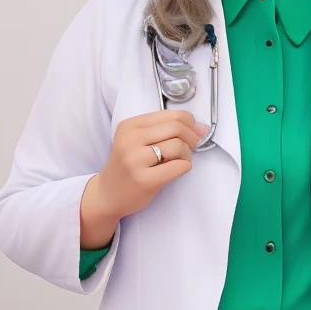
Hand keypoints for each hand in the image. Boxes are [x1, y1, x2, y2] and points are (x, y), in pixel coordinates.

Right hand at [81, 109, 207, 243]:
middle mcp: (130, 140)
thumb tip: (202, 127)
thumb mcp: (138, 140)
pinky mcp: (144, 180)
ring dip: (187, 154)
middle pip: (176, 128)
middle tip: (190, 147)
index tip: (193, 132)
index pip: (171, 114)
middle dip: (191, 137)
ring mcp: (135, 160)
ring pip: (178, 146)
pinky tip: (177, 169)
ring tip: (180, 160)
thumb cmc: (129, 165)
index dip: (189, 122)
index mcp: (130, 125)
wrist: (108, 195)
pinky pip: (178, 167)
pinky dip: (185, 167)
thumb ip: (165, 129)